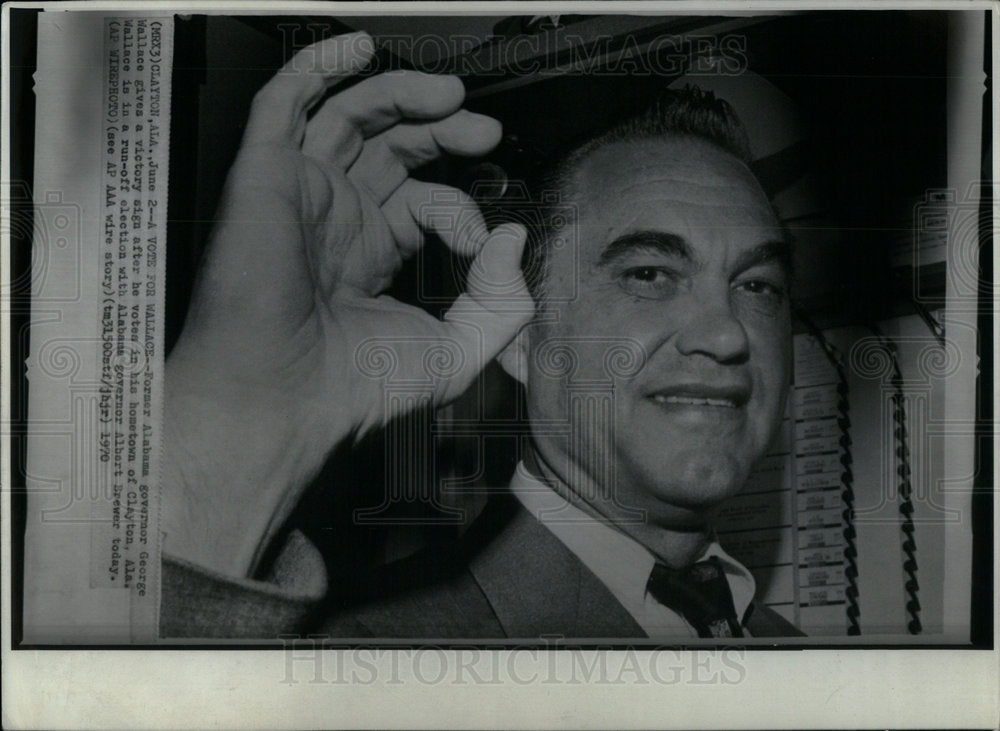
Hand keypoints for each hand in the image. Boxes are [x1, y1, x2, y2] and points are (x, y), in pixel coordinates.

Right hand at [163, 33, 532, 576]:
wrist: (280, 401)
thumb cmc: (351, 390)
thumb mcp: (456, 351)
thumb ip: (500, 301)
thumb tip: (510, 238)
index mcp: (370, 256)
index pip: (424, 201)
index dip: (461, 206)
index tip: (481, 237)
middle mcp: (336, 219)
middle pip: (391, 146)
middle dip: (443, 130)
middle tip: (483, 131)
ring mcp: (301, 193)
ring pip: (348, 116)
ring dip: (400, 94)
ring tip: (449, 95)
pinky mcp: (265, 174)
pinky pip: (283, 103)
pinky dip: (316, 67)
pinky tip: (359, 50)